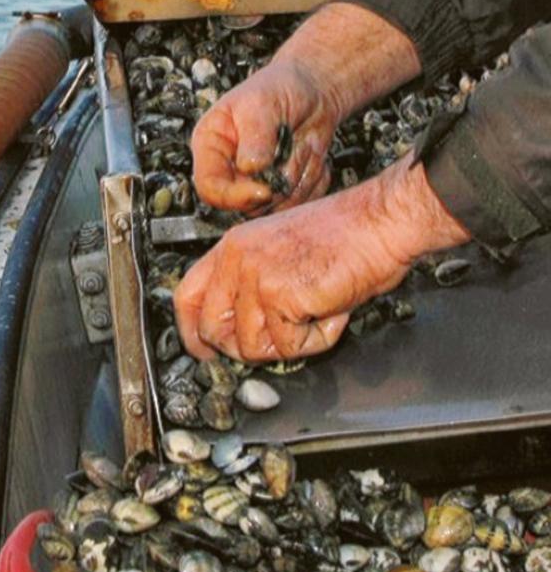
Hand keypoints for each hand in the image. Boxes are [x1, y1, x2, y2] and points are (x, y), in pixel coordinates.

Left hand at [175, 156, 469, 362]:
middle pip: (213, 330)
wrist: (382, 220)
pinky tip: (332, 311)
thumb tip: (241, 331)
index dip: (192, 332)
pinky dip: (317, 340)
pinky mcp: (281, 295)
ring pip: (251, 346)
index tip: (204, 351)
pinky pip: (289, 347)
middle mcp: (236, 260)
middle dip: (246, 348)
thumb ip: (253, 284)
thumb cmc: (346, 236)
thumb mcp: (281, 252)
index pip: (188, 296)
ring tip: (317, 313)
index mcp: (233, 247)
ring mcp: (256, 277)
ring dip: (290, 343)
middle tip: (281, 339)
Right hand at [190, 3, 423, 213]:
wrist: (313, 91)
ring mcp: (256, 183)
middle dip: (277, 182)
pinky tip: (312, 155)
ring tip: (303, 145)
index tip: (265, 190)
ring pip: (276, 206)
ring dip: (299, 178)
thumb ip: (255, 136)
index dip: (234, 196)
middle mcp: (229, 169)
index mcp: (211, 147)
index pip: (209, 187)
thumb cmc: (280, 88)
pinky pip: (300, 203)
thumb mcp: (262, 105)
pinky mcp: (281, 191)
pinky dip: (314, 181)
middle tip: (294, 149)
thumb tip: (250, 168)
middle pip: (246, 203)